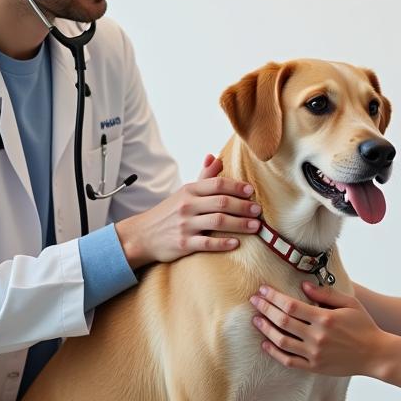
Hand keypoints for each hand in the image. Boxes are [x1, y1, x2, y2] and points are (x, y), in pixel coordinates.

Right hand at [117, 154, 261, 268]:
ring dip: (240, 224)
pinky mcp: (184, 243)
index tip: (252, 191)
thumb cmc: (169, 212)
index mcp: (190, 190)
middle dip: (243, 206)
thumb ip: (203, 177)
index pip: (217, 184)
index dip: (237, 187)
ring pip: (218, 222)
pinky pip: (207, 243)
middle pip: (222, 202)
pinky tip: (236, 243)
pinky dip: (223, 243)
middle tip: (258, 211)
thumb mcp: (184, 192)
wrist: (142, 235)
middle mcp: (188, 206)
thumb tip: (215, 157)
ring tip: (255, 227)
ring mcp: (185, 225)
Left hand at [249, 280, 385, 375]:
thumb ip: (326, 294)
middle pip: (282, 321)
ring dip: (266, 329)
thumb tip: (304, 285)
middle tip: (253, 300)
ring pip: (282, 341)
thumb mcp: (349, 303)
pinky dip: (274, 352)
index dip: (274, 297)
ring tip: (256, 319)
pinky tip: (265, 343)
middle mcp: (317, 336)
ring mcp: (314, 354)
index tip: (263, 290)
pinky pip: (289, 361)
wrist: (375, 354)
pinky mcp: (314, 367)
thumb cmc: (364, 325)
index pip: (291, 305)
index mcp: (325, 318)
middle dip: (265, 309)